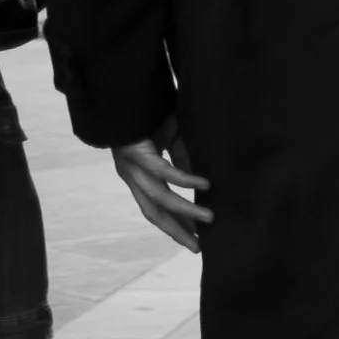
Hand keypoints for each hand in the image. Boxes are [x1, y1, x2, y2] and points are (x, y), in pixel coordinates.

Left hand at [112, 121, 210, 252]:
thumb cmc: (151, 113)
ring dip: (184, 211)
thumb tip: (200, 184)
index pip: (157, 208)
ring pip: (159, 198)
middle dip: (176, 231)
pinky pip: (163, 172)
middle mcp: (132, 176)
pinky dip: (185, 180)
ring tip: (210, 218)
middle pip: (154, 212)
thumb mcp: (173, 140)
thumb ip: (184, 161)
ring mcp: (132, 167)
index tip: (195, 239)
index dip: (175, 225)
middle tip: (198, 248)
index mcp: (139, 175)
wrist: (128, 91)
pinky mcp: (137, 154)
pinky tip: (204, 185)